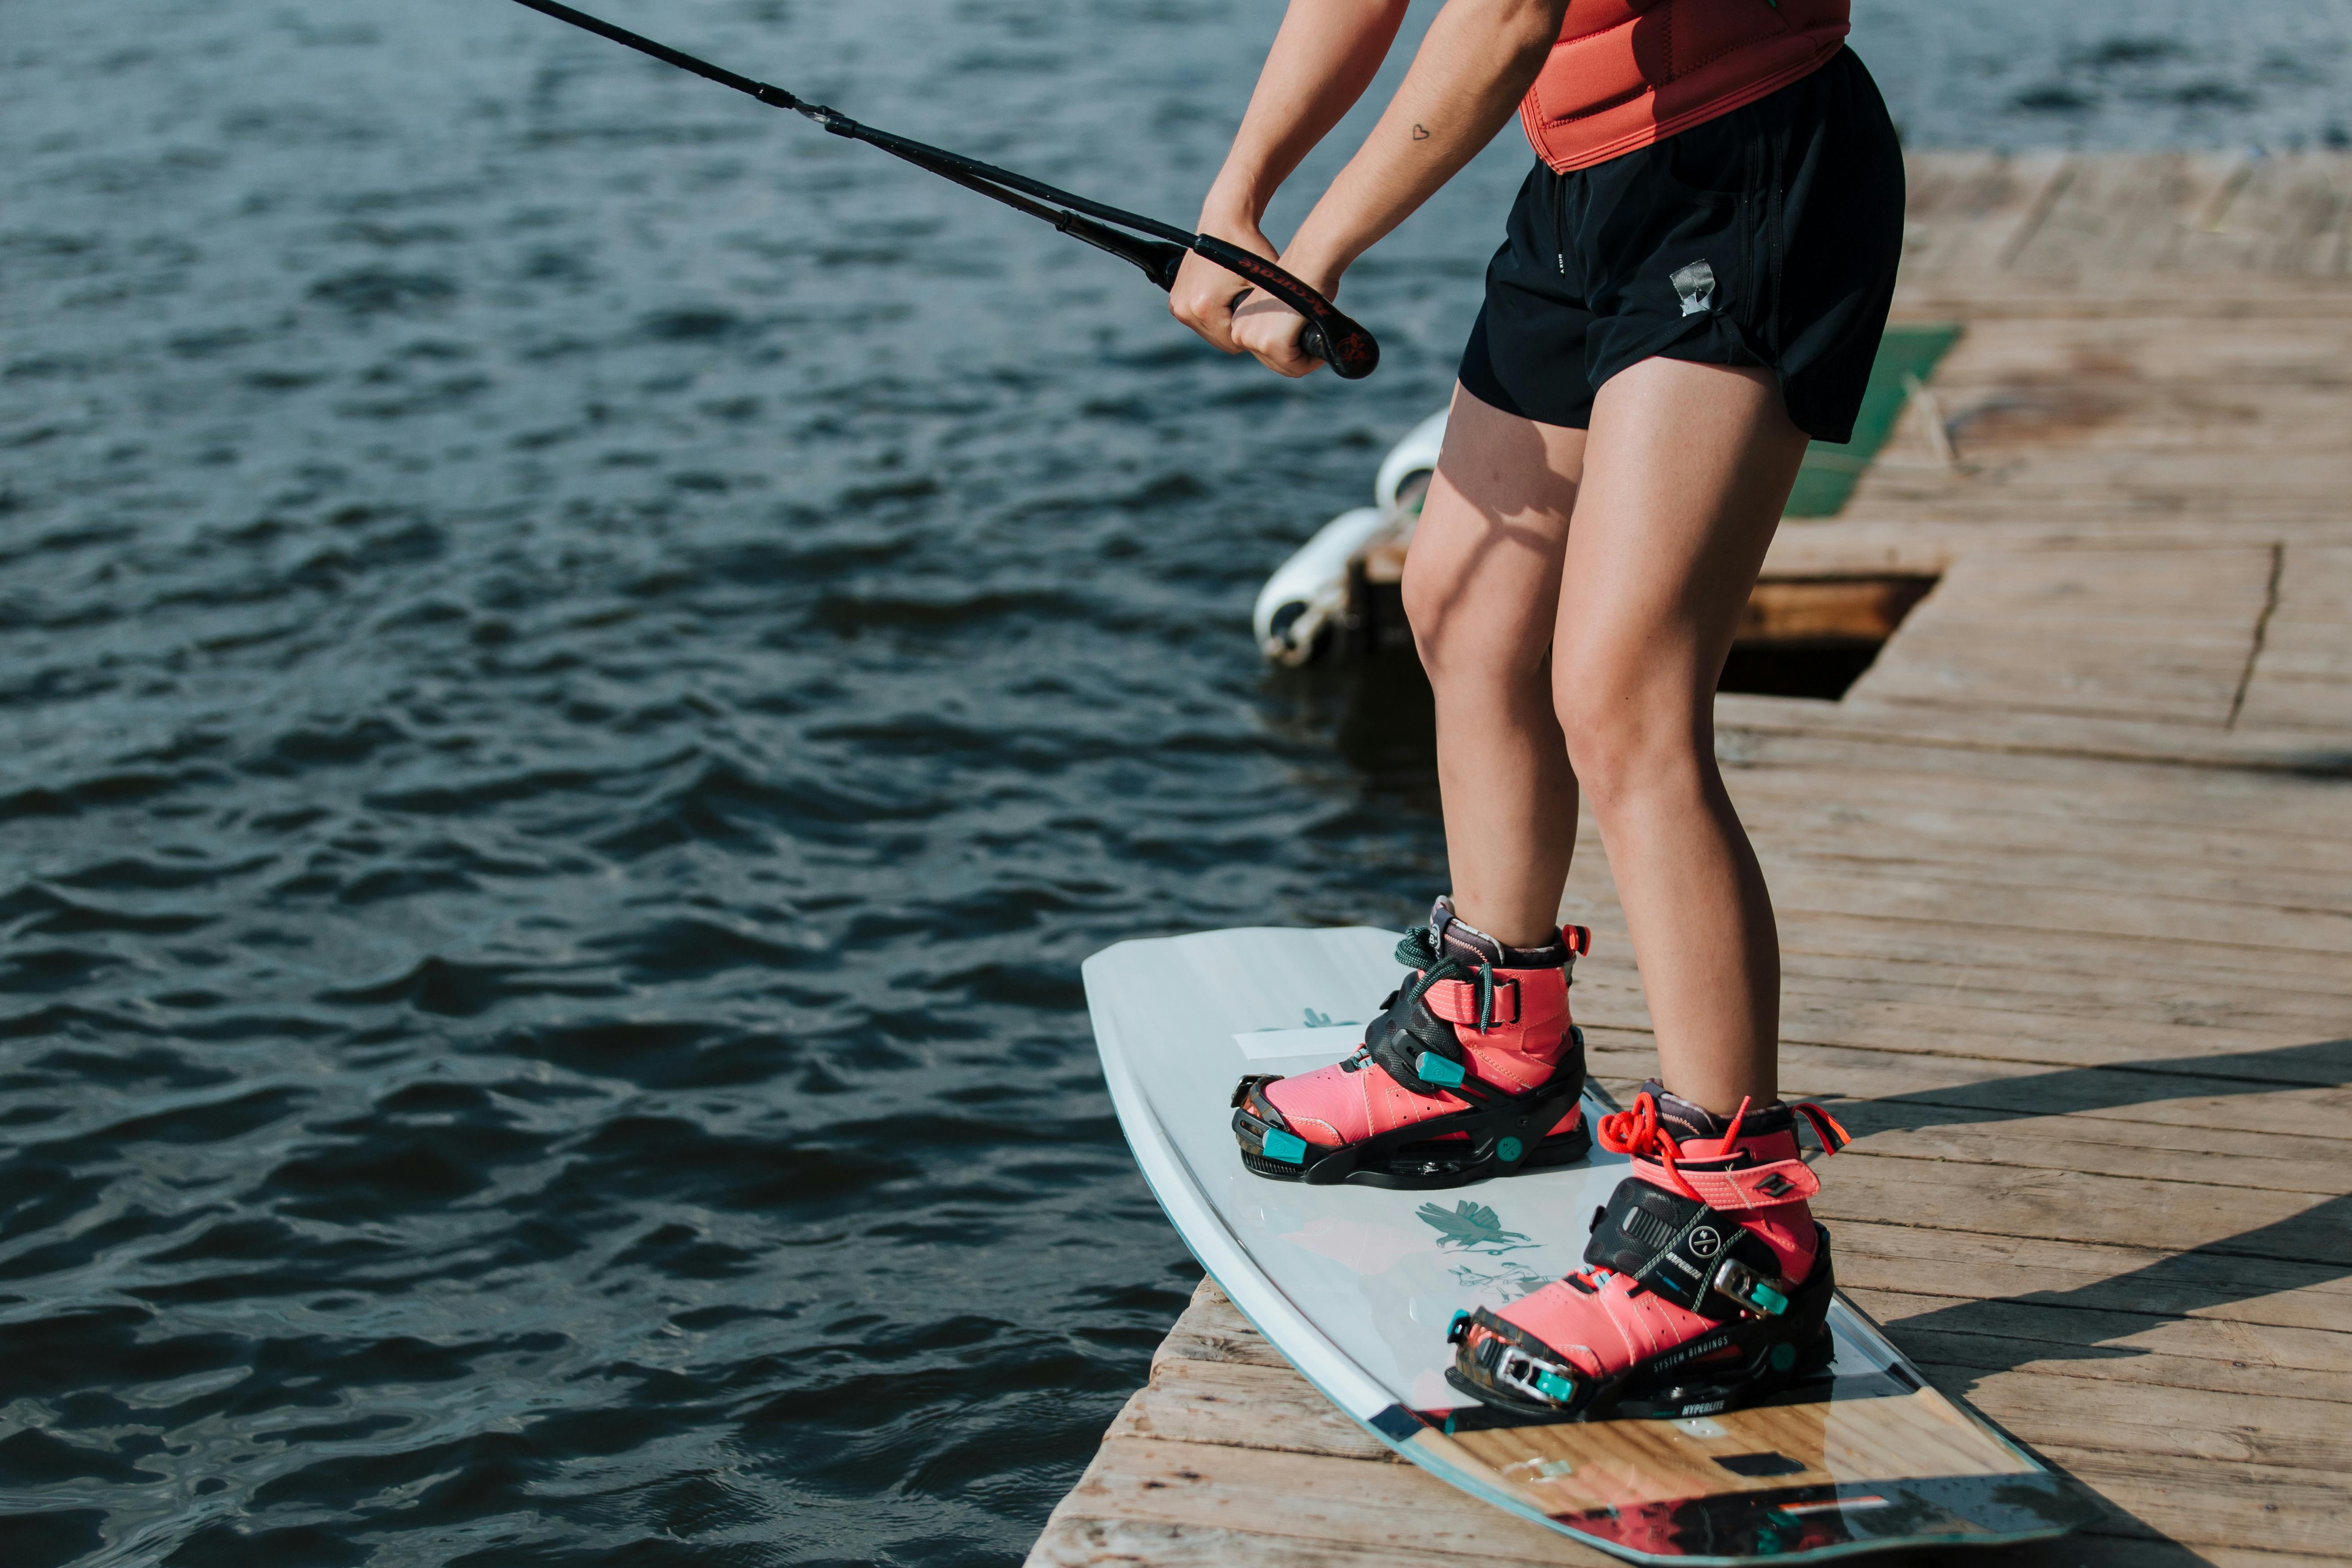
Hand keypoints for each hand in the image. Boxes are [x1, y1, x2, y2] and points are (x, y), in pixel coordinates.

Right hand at [1168, 222, 1275, 354]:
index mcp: (1204, 308)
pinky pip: (1198, 320)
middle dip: (1234, 329)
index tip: (1259, 314)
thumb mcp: (1265, 282)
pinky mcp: (1175, 299)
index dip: (1249, 332)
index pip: (1232, 345)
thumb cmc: (1248, 248)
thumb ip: (1267, 314)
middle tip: (1248, 305)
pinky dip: (1212, 313)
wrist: (1224, 221)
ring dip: (1223, 322)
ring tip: (1234, 297)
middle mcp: (1184, 309)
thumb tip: (1272, 337)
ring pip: (1208, 332)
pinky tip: (1222, 294)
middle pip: (1218, 341)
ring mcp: (1177, 305)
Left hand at [1230, 282, 1322, 377]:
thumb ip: (1275, 327)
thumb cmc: (1302, 279)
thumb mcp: (1278, 307)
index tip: (1305, 337)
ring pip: (1285, 367)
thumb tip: (1287, 342)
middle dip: (1298, 357)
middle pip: (1274, 363)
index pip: (1265, 354)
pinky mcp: (1271, 343)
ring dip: (1306, 359)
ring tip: (1319, 339)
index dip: (1290, 351)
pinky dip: (1312, 360)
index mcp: (1239, 323)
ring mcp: (1254, 339)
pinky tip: (1319, 341)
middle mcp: (1240, 332)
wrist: (1309, 262)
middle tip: (1317, 340)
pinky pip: (1296, 367)